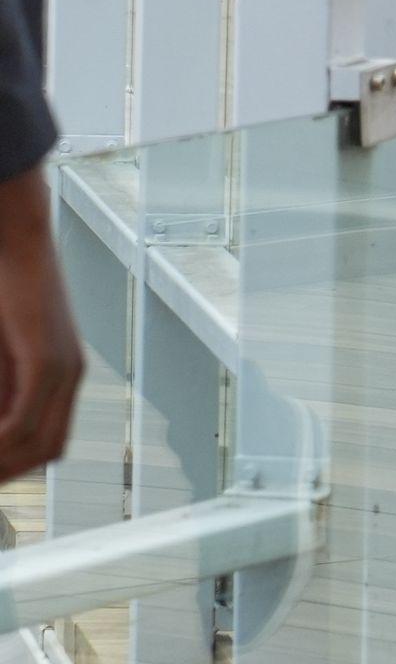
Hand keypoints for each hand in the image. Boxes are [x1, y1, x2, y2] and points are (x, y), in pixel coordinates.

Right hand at [0, 169, 83, 483]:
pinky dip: (2, 441)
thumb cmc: (7, 289)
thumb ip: (5, 386)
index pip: (52, 441)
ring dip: (5, 462)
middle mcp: (71, 374)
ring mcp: (62, 366)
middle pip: (49, 450)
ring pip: (38, 443)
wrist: (19, 241)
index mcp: (65, 373)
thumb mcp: (6, 350)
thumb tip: (3, 427)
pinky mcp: (44, 357)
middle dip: (11, 471)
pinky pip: (23, 419)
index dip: (20, 464)